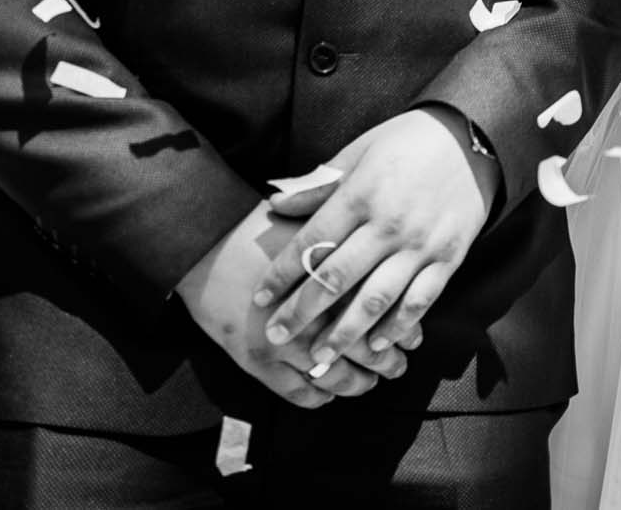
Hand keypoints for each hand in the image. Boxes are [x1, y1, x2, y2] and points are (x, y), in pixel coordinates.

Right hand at [178, 204, 399, 407]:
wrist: (206, 242)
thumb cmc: (261, 227)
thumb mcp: (317, 222)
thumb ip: (353, 241)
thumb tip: (390, 252)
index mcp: (337, 280)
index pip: (383, 313)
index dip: (403, 328)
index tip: (414, 336)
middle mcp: (317, 314)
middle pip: (366, 349)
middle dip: (388, 362)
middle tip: (398, 365)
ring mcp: (287, 342)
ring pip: (337, 377)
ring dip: (358, 385)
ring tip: (369, 383)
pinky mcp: (259, 360)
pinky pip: (299, 393)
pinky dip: (318, 398)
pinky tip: (328, 394)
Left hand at [254, 109, 495, 374]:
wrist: (473, 140)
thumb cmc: (408, 141)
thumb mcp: (360, 151)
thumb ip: (319, 184)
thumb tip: (275, 204)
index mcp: (361, 194)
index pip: (311, 243)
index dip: (281, 275)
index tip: (260, 300)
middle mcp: (388, 224)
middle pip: (336, 278)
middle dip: (301, 313)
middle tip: (276, 337)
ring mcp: (421, 244)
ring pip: (376, 299)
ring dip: (344, 332)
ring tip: (321, 357)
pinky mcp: (448, 257)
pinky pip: (420, 300)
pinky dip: (397, 326)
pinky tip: (376, 344)